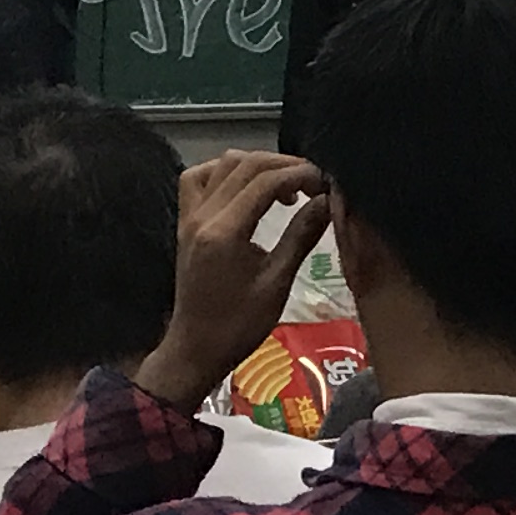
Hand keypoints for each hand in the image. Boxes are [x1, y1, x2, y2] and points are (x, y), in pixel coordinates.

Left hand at [132, 150, 327, 414]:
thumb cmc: (238, 326)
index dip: (301, 174)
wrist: (195, 350)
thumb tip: (329, 200)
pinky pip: (199, 179)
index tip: (327, 182)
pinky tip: (247, 187)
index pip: (265, 181)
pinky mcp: (185, 223)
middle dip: (285, 165)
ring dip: (258, 165)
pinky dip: (226, 172)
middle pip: (245, 165)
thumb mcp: (277, 283)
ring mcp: (189, 217)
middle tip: (314, 181)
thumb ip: (301, 236)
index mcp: (224, 232)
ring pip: (222, 165)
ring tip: (286, 185)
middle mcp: (202, 217)